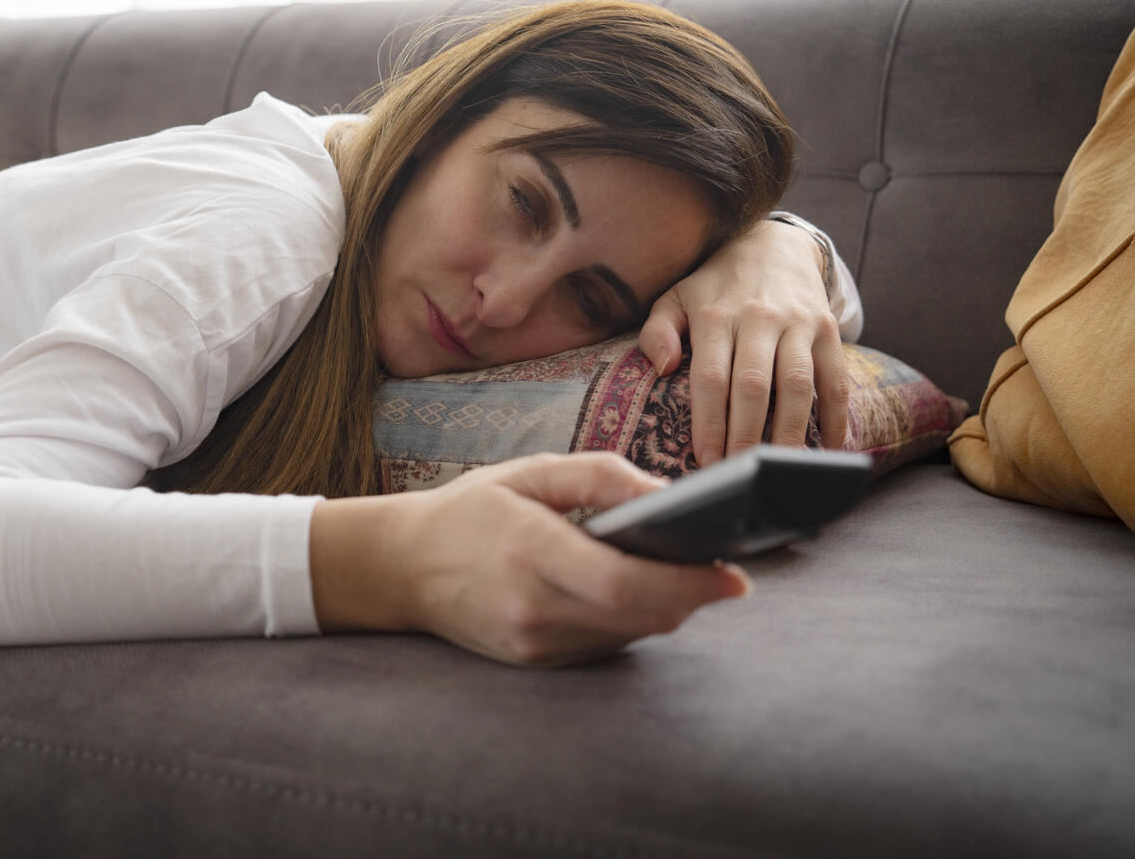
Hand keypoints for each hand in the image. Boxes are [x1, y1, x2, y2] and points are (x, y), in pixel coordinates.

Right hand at [313, 453, 749, 668]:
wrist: (400, 568)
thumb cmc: (470, 510)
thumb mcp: (529, 472)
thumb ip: (599, 475)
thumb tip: (667, 494)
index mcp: (530, 551)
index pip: (624, 583)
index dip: (688, 583)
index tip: (734, 574)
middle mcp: (533, 608)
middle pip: (641, 616)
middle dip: (692, 596)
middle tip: (726, 570)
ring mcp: (533, 643)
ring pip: (630, 633)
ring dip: (665, 606)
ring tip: (685, 572)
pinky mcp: (536, 661)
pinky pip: (605, 643)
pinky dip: (630, 618)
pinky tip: (633, 589)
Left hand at [636, 219, 848, 466]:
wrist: (773, 244)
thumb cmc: (714, 285)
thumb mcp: (675, 298)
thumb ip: (657, 332)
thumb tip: (662, 368)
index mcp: (715, 315)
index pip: (711, 378)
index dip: (710, 423)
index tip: (705, 460)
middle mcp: (758, 318)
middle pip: (753, 387)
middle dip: (745, 437)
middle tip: (738, 474)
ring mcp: (797, 323)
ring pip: (796, 386)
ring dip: (789, 433)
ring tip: (779, 470)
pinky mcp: (827, 328)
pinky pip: (836, 378)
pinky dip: (837, 416)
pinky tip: (830, 448)